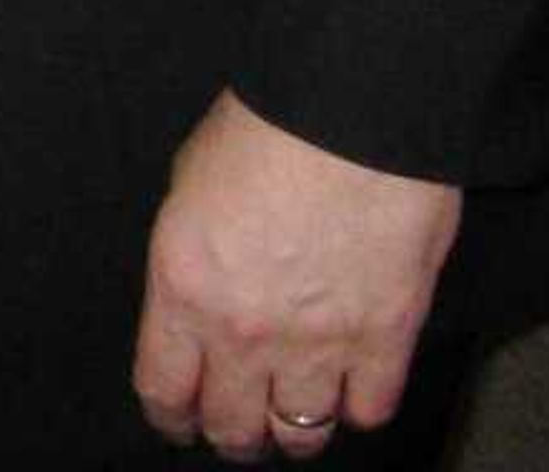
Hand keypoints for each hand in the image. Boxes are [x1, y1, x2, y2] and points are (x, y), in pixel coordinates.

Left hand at [132, 89, 460, 458]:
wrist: (348, 113)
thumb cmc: (264, 131)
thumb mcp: (187, 188)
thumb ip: (191, 259)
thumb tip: (198, 296)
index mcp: (183, 289)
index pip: (164, 389)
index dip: (170, 415)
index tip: (177, 420)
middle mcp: (244, 331)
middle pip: (233, 426)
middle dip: (230, 435)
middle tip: (236, 429)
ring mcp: (318, 342)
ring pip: (301, 434)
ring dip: (294, 433)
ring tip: (293, 420)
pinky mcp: (385, 339)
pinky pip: (369, 410)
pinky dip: (358, 408)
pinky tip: (350, 391)